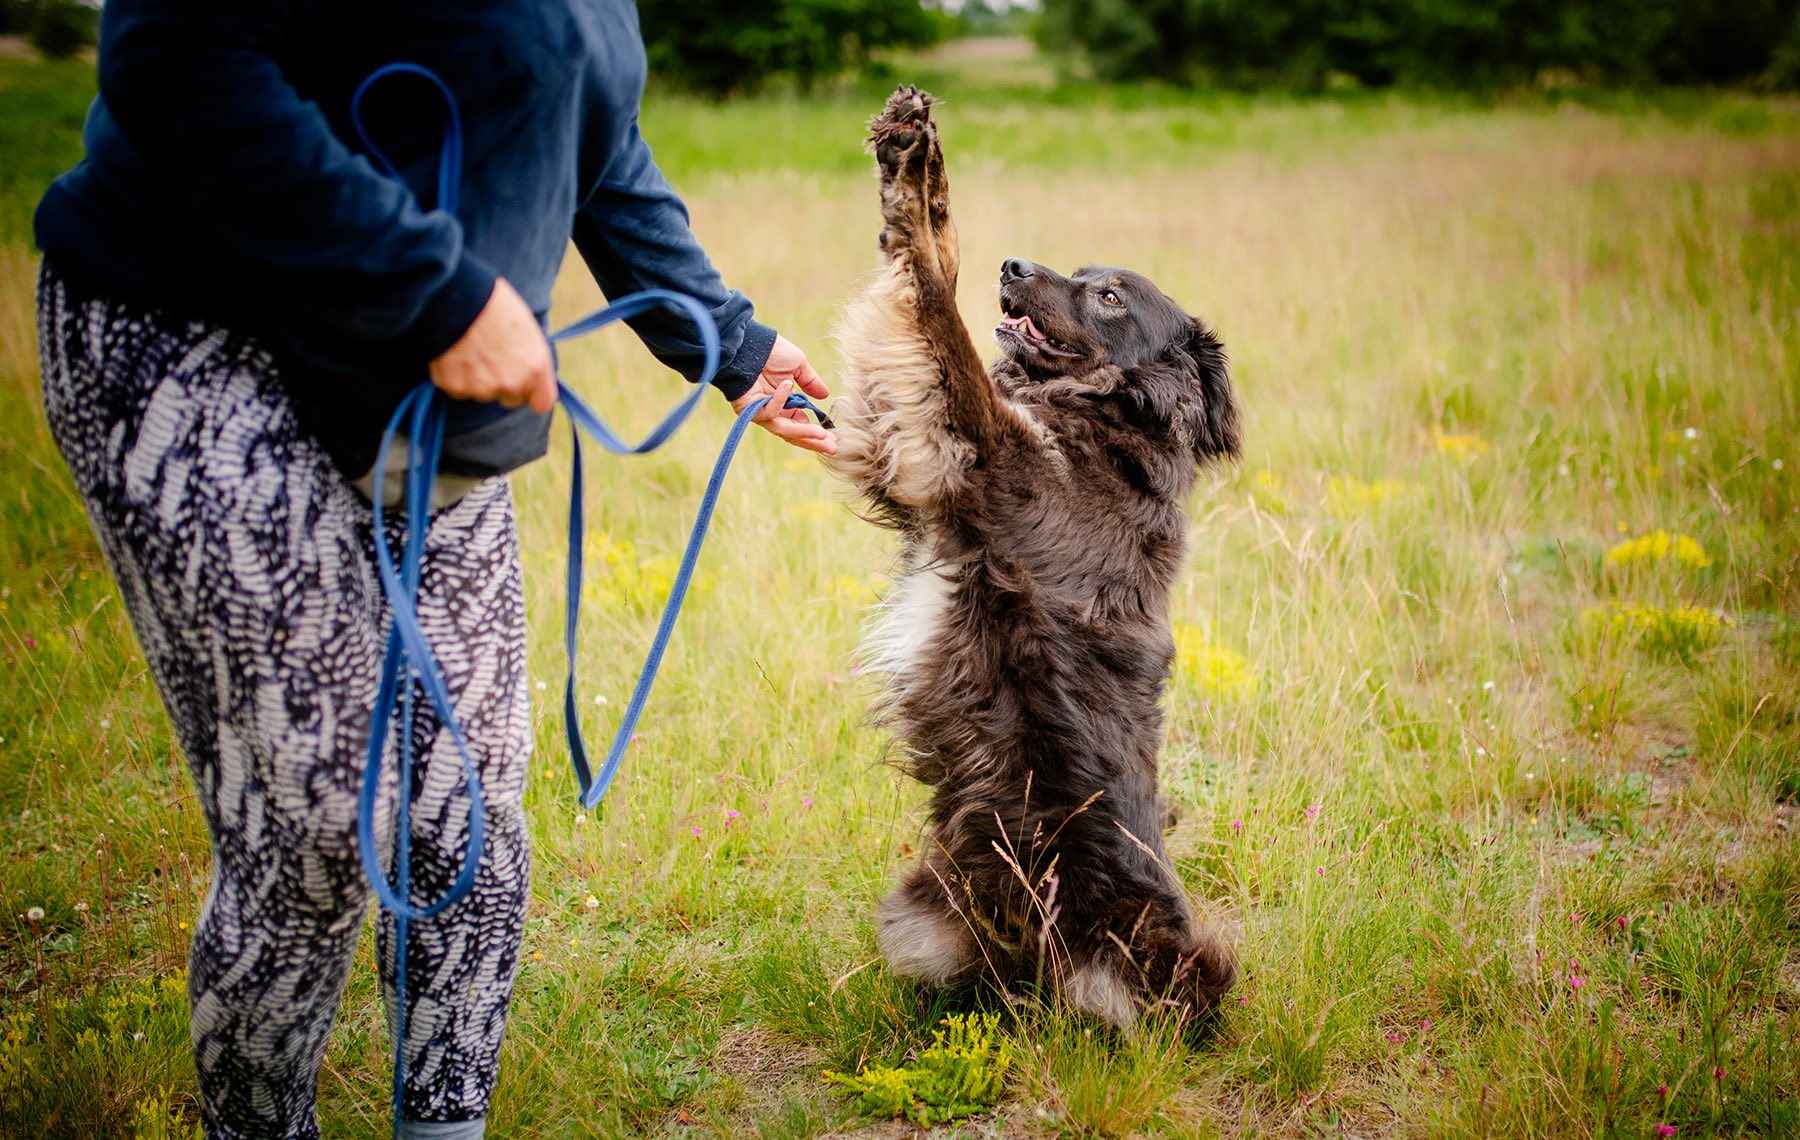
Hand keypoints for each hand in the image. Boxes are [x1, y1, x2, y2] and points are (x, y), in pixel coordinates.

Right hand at [428, 278, 556, 413]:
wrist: (456, 295)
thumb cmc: (493, 303)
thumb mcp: (527, 328)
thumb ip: (531, 357)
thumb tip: (530, 369)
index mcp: (535, 367)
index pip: (543, 402)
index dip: (533, 394)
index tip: (526, 387)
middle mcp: (512, 382)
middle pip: (511, 399)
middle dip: (503, 385)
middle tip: (491, 359)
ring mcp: (483, 388)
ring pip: (483, 393)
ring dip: (477, 380)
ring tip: (470, 349)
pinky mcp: (456, 387)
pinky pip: (457, 389)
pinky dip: (454, 376)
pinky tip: (453, 353)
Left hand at [731, 334, 835, 454]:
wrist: (747, 342)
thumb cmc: (771, 351)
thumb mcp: (798, 365)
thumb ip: (811, 382)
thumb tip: (826, 395)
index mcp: (785, 404)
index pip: (801, 425)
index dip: (817, 433)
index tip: (834, 438)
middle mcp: (772, 411)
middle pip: (793, 434)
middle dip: (814, 441)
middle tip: (833, 448)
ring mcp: (759, 412)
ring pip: (783, 430)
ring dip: (803, 432)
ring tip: (822, 434)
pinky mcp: (747, 409)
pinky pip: (768, 412)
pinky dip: (779, 400)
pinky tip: (788, 386)